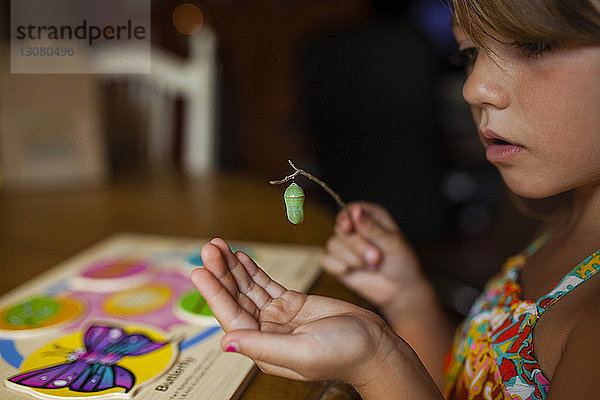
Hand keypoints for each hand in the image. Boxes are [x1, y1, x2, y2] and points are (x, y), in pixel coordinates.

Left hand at [190, 238, 394, 383]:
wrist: (374, 345)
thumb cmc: (344, 355)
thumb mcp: (301, 352)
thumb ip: (263, 346)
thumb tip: (226, 343)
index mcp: (264, 348)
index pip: (231, 317)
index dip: (214, 293)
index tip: (200, 272)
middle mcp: (266, 332)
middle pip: (236, 298)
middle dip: (221, 273)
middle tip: (208, 248)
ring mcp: (278, 316)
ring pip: (249, 288)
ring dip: (233, 267)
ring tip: (218, 246)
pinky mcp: (292, 303)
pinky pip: (266, 283)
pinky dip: (252, 270)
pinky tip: (240, 257)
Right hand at [321, 202, 428, 311]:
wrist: (399, 289)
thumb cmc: (401, 262)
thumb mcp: (392, 243)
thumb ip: (372, 228)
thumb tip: (356, 211)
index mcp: (370, 217)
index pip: (350, 209)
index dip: (346, 218)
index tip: (348, 227)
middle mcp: (355, 228)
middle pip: (340, 229)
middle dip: (356, 246)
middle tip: (375, 257)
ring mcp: (345, 246)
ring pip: (333, 245)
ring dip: (352, 258)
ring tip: (370, 267)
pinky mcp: (337, 262)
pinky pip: (327, 260)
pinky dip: (339, 267)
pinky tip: (352, 271)